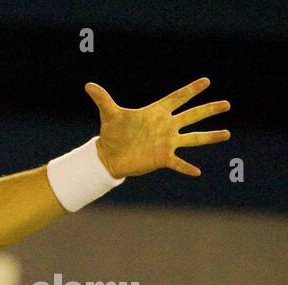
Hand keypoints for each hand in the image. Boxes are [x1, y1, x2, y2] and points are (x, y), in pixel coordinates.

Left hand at [85, 76, 230, 177]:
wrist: (109, 156)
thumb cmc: (112, 133)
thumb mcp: (109, 115)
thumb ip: (102, 99)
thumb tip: (88, 85)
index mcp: (156, 112)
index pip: (177, 98)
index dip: (190, 90)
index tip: (206, 81)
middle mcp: (166, 126)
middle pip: (192, 116)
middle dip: (209, 110)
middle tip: (226, 104)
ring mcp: (167, 142)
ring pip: (193, 138)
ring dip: (210, 136)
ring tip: (227, 134)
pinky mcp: (162, 157)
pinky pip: (178, 163)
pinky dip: (186, 168)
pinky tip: (197, 172)